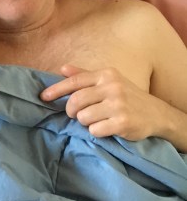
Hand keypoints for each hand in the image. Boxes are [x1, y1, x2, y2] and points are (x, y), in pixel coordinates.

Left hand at [40, 64, 160, 141]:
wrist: (156, 114)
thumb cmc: (127, 96)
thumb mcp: (109, 81)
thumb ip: (85, 75)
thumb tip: (62, 69)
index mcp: (106, 75)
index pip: (74, 82)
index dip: (56, 90)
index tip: (43, 97)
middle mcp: (112, 87)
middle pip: (75, 101)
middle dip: (71, 111)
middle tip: (76, 115)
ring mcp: (118, 105)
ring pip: (83, 118)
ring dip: (86, 122)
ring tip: (98, 120)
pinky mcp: (122, 122)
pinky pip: (95, 130)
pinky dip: (97, 132)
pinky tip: (107, 128)